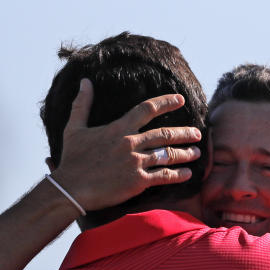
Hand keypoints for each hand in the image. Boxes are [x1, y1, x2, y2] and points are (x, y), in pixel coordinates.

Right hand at [51, 78, 201, 210]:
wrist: (71, 188)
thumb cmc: (71, 159)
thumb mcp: (74, 128)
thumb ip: (82, 104)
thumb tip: (85, 82)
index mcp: (118, 128)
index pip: (146, 109)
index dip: (166, 102)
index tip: (180, 100)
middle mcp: (130, 143)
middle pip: (164, 134)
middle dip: (184, 133)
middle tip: (198, 133)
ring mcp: (135, 162)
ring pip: (167, 155)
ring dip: (185, 153)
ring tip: (197, 153)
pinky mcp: (137, 182)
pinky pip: (163, 176)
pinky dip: (178, 175)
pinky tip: (188, 174)